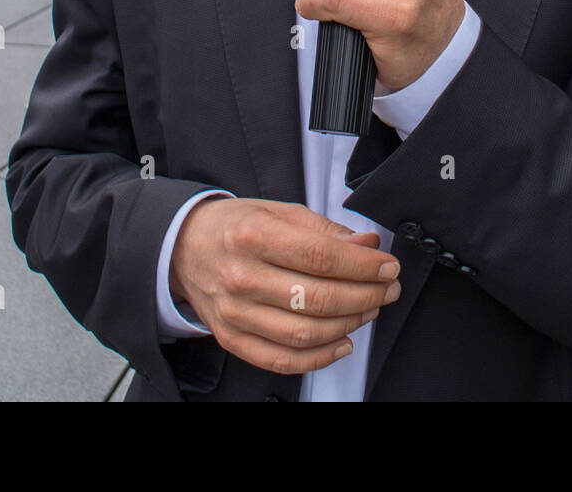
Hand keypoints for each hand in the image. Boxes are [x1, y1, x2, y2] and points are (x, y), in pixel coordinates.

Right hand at [169, 198, 400, 375]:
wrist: (183, 247)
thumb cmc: (235, 227)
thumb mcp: (279, 211)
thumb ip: (325, 230)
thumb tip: (367, 246)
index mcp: (254, 236)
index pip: (321, 256)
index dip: (363, 265)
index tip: (388, 266)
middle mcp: (242, 277)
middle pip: (317, 298)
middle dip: (365, 295)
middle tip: (387, 288)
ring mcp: (235, 313)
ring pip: (304, 333)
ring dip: (349, 324)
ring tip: (369, 309)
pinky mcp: (231, 338)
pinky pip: (281, 360)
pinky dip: (319, 358)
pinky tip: (342, 342)